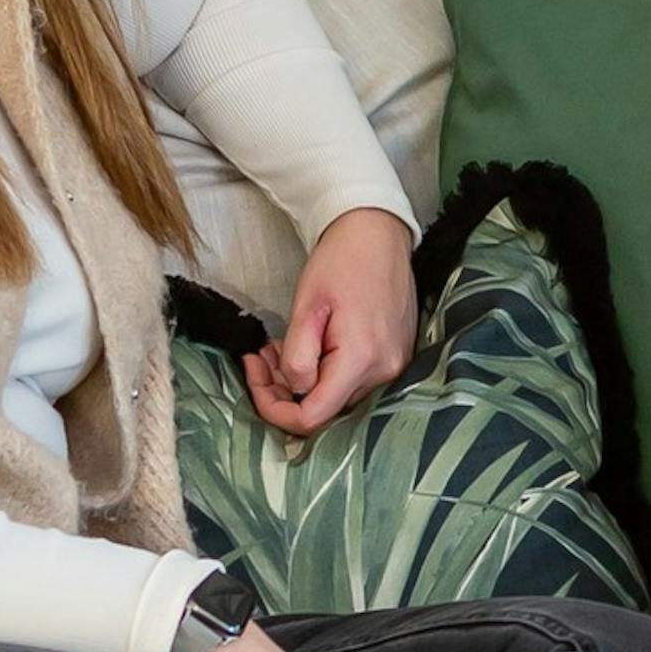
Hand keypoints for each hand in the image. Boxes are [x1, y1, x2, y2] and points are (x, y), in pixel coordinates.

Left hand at [245, 208, 417, 437]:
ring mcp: (394, 367)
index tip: (254, 376)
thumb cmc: (341, 261)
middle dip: (283, 390)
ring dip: (303, 380)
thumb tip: (294, 389)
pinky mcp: (396, 358)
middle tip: (262, 356)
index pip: (312, 417)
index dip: (274, 409)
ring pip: (337, 397)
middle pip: (325, 410)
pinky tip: (312, 346)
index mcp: (361, 359)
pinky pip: (354, 382)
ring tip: (282, 346)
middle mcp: (384, 372)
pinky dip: (325, 372)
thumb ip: (298, 356)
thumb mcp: (306, 306)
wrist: (378, 234)